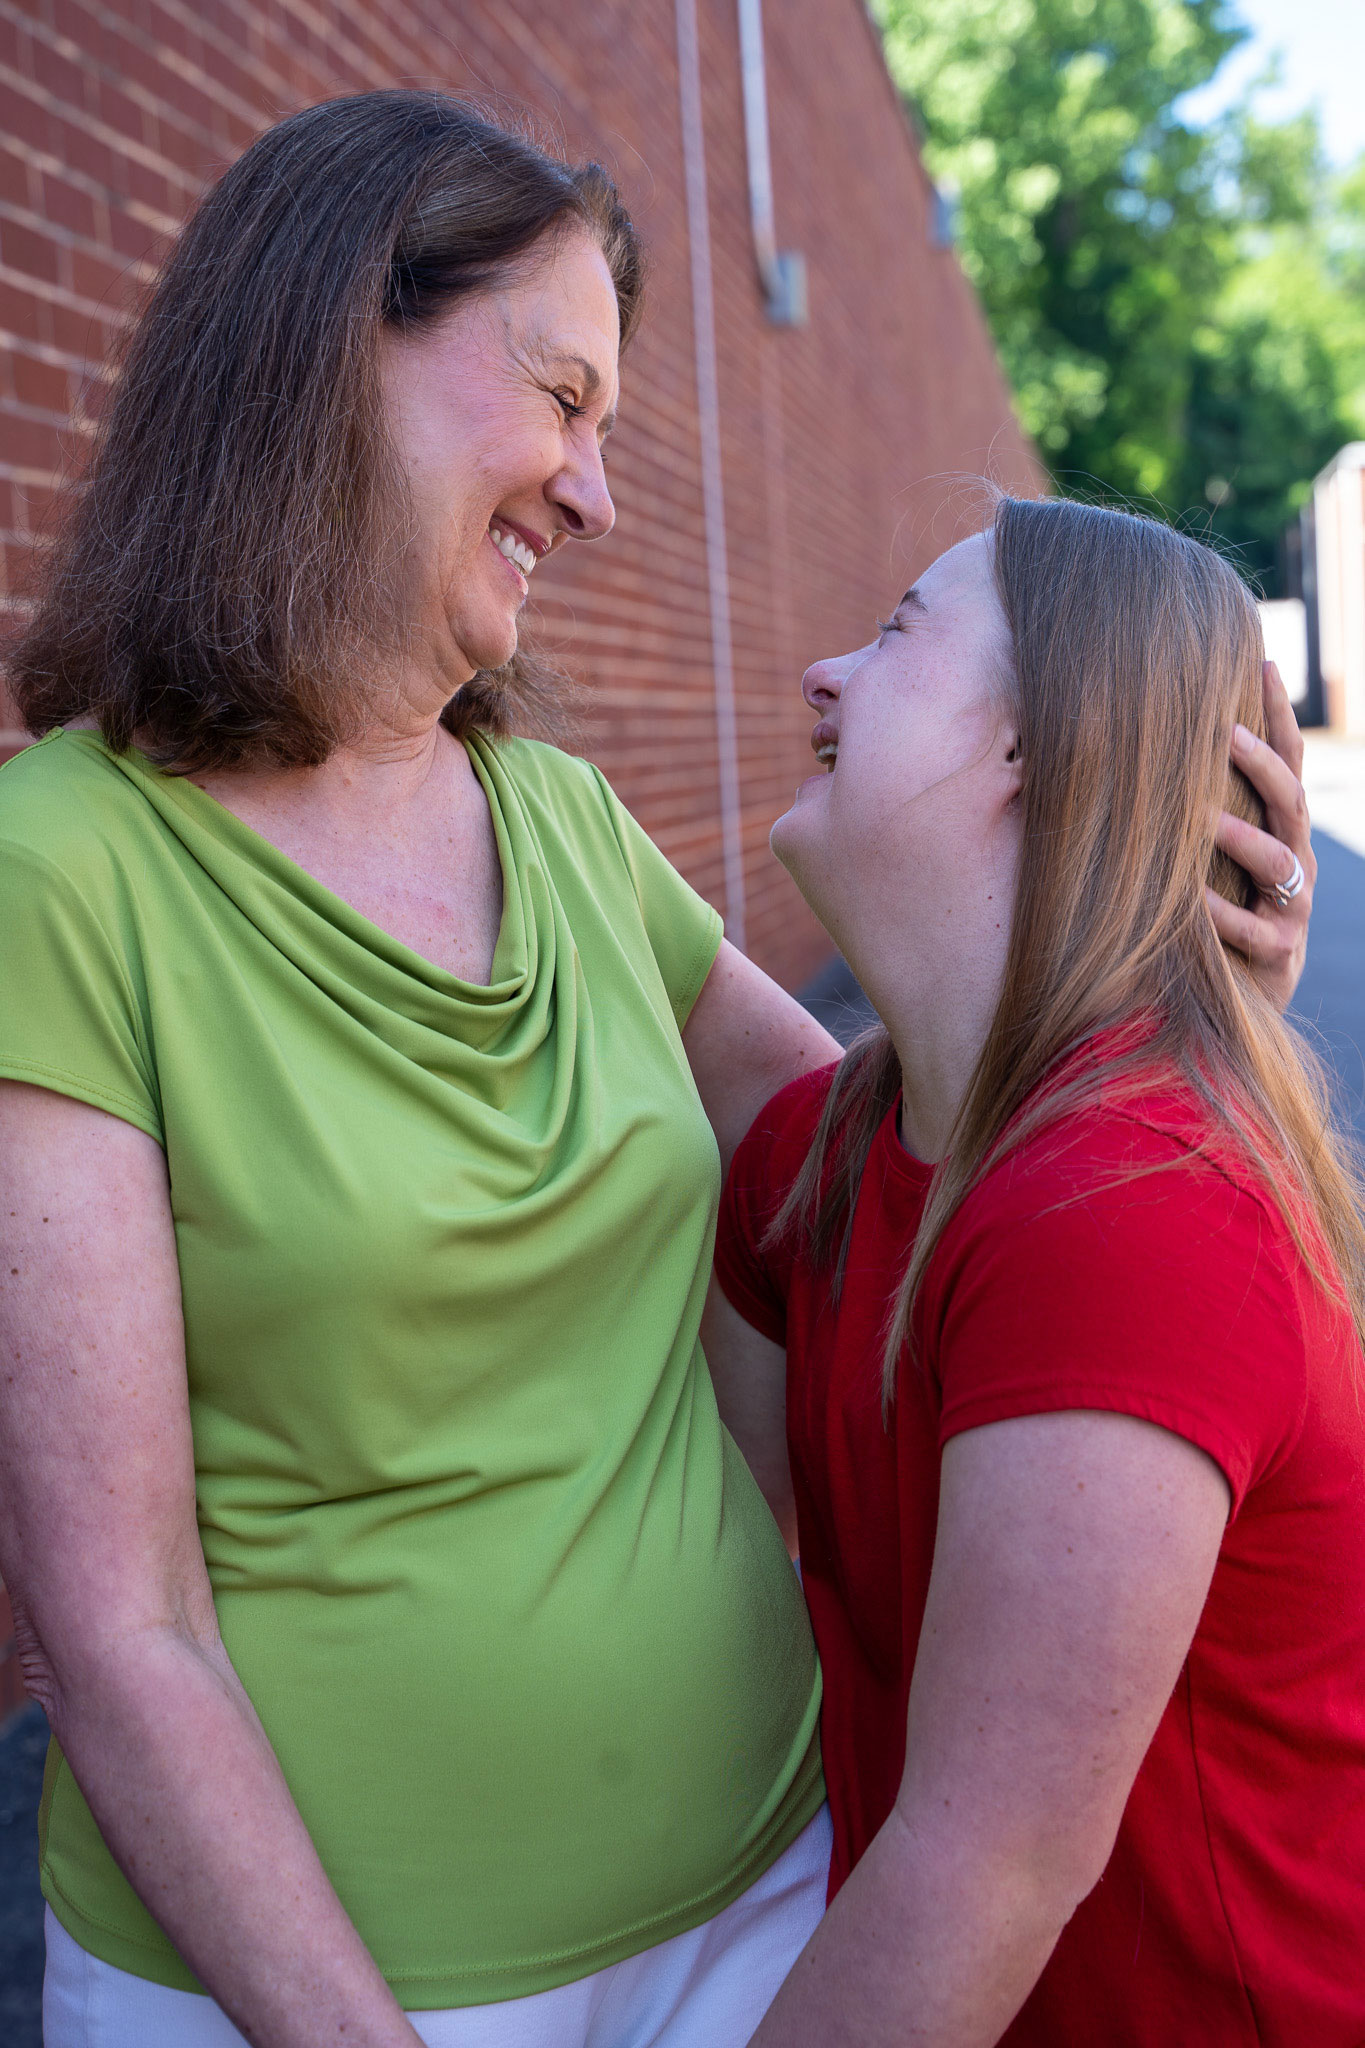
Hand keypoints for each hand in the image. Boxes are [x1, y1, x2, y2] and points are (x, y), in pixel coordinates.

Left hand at [1207, 660, 1314, 1011]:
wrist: (1245, 998)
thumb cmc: (1217, 915)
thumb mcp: (1211, 857)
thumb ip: (1194, 808)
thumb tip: (1141, 747)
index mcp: (1282, 831)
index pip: (1288, 761)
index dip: (1280, 713)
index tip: (1264, 661)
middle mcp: (1296, 861)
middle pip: (1290, 800)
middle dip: (1262, 763)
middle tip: (1224, 730)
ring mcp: (1292, 908)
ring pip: (1278, 860)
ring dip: (1239, 836)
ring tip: (1199, 818)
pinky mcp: (1279, 953)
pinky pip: (1251, 929)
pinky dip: (1219, 913)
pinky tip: (1190, 899)